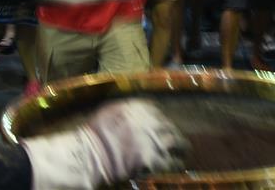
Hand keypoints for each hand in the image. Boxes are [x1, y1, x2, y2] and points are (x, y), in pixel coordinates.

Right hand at [22, 99, 186, 188]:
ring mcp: (153, 139)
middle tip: (179, 143)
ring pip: (176, 143)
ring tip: (183, 154)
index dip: (162, 122)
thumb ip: (127, 109)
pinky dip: (176, 164)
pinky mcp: (154, 159)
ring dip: (181, 149)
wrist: (91, 154)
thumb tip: (135, 113)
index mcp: (140, 107)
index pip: (158, 111)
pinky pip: (171, 161)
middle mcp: (150, 120)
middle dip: (175, 135)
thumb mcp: (110, 111)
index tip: (163, 129)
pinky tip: (177, 166)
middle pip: (170, 126)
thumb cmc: (96, 134)